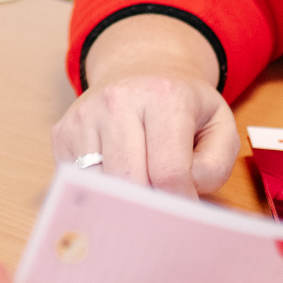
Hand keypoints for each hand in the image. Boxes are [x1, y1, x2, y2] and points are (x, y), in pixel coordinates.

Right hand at [54, 14, 238, 196]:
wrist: (142, 67)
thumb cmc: (183, 104)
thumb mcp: (220, 125)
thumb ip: (214, 166)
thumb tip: (181, 200)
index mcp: (165, 96)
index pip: (168, 173)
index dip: (180, 204)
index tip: (186, 214)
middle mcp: (118, 100)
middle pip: (129, 182)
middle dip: (149, 207)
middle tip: (163, 215)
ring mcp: (84, 116)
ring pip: (99, 187)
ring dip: (121, 202)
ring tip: (141, 198)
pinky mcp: (62, 133)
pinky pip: (78, 182)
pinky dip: (98, 193)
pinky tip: (116, 181)